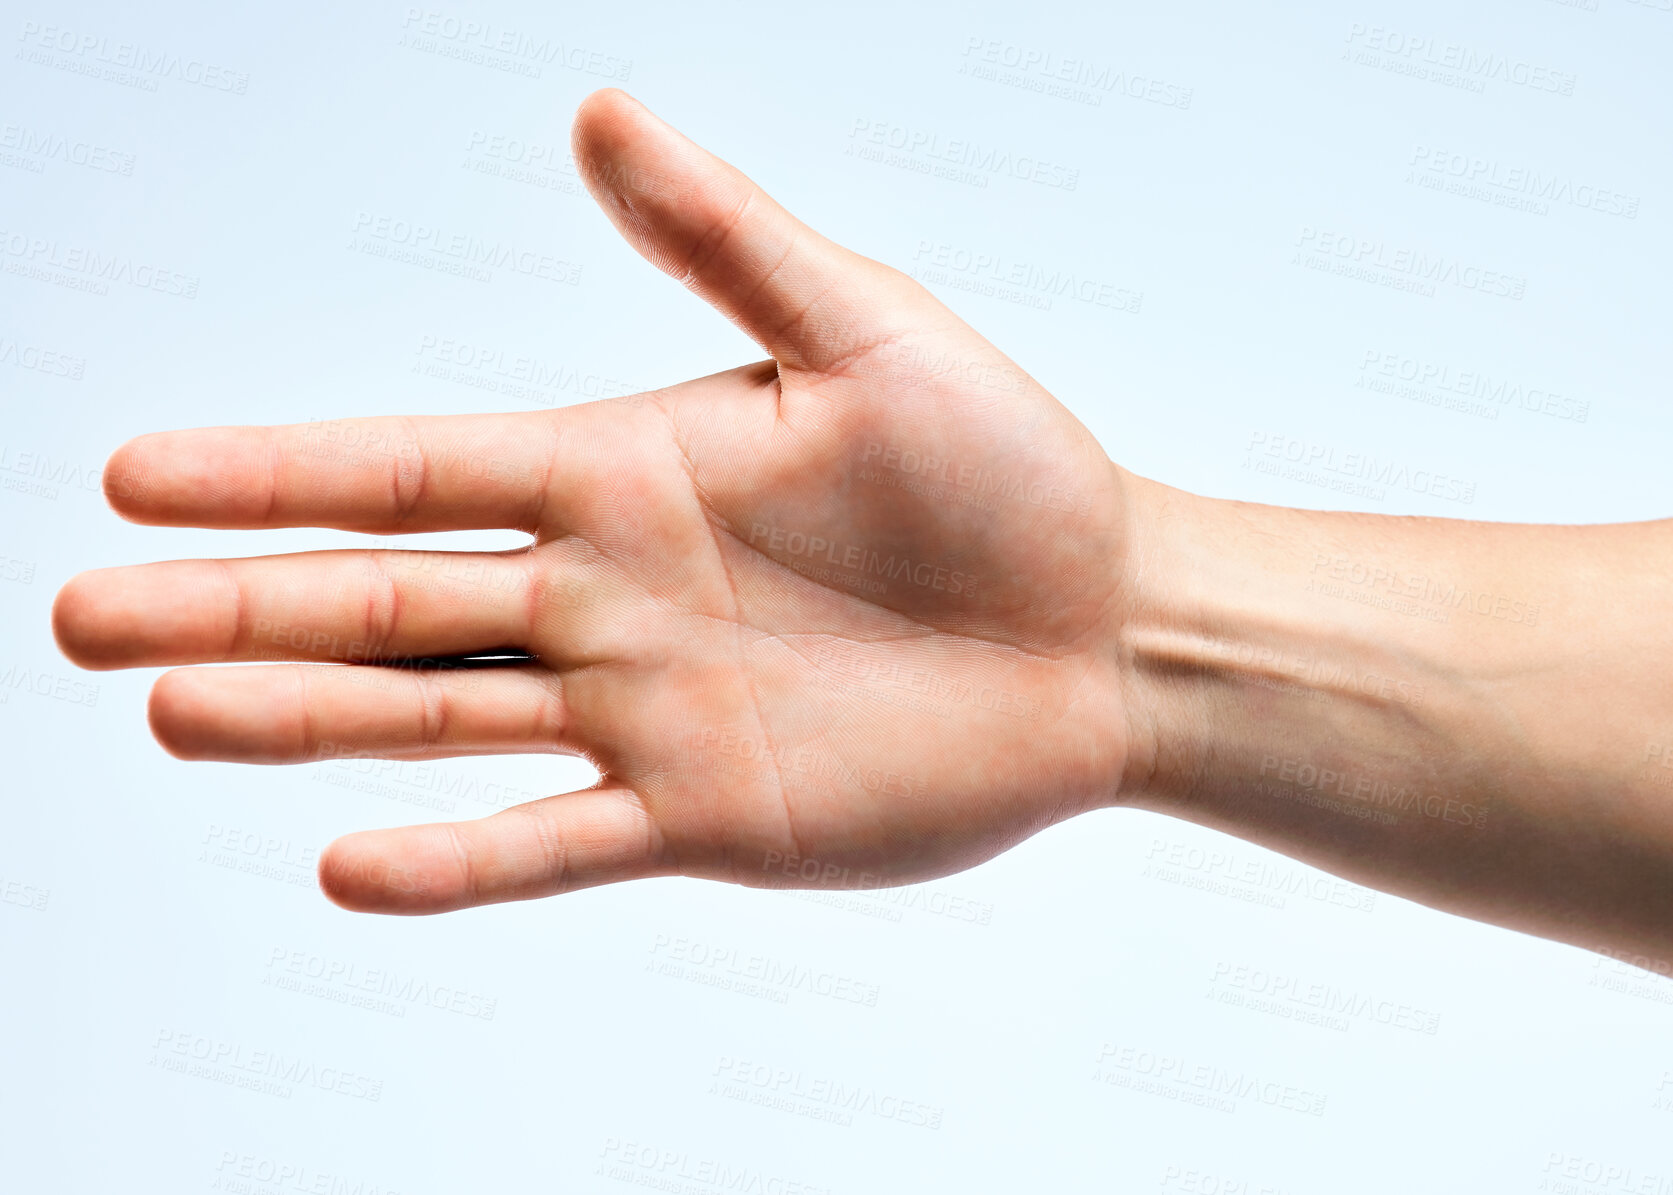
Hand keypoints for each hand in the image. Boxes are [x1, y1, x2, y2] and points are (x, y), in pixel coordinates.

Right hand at [52, 89, 1136, 913]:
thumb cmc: (1003, 468)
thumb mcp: (862, 329)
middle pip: (385, 600)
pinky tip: (350, 861)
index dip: (277, 475)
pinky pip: (556, 843)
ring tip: (170, 715)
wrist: (1104, 624)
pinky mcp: (704, 815)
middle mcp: (604, 595)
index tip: (139, 477)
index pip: (412, 467)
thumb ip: (724, 239)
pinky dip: (457, 860)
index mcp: (621, 472)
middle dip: (237, 608)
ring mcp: (643, 712)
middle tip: (87, 616)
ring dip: (303, 723)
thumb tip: (597, 110)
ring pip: (438, 719)